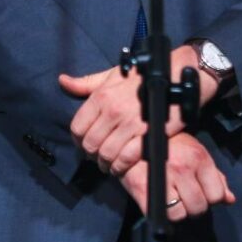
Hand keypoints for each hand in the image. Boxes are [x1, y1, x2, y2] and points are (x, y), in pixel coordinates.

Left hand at [59, 46, 219, 175]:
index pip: (77, 127)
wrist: (178, 75)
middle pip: (90, 144)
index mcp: (101, 96)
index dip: (78, 140)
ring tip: (110, 165)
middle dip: (92, 155)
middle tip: (98, 157)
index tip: (85, 144)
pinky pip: (127, 158)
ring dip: (106, 164)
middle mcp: (113, 111)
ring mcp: (130, 124)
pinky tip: (122, 167)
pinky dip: (121, 167)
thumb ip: (86, 82)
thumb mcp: (113, 74)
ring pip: (107, 154)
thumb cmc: (145, 74)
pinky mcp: (148, 134)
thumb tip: (62, 81)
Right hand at [119, 133, 236, 220]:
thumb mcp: (196, 153)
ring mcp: (163, 179)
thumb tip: (229, 199)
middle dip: (194, 207)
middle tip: (185, 197)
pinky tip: (161, 203)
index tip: (202, 193)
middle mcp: (183, 168)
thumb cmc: (170, 145)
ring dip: (177, 212)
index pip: (217, 195)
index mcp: (199, 158)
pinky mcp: (143, 189)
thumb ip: (215, 177)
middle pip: (199, 207)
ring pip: (180, 214)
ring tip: (172, 199)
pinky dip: (162, 215)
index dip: (210, 199)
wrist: (136, 138)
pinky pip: (161, 216)